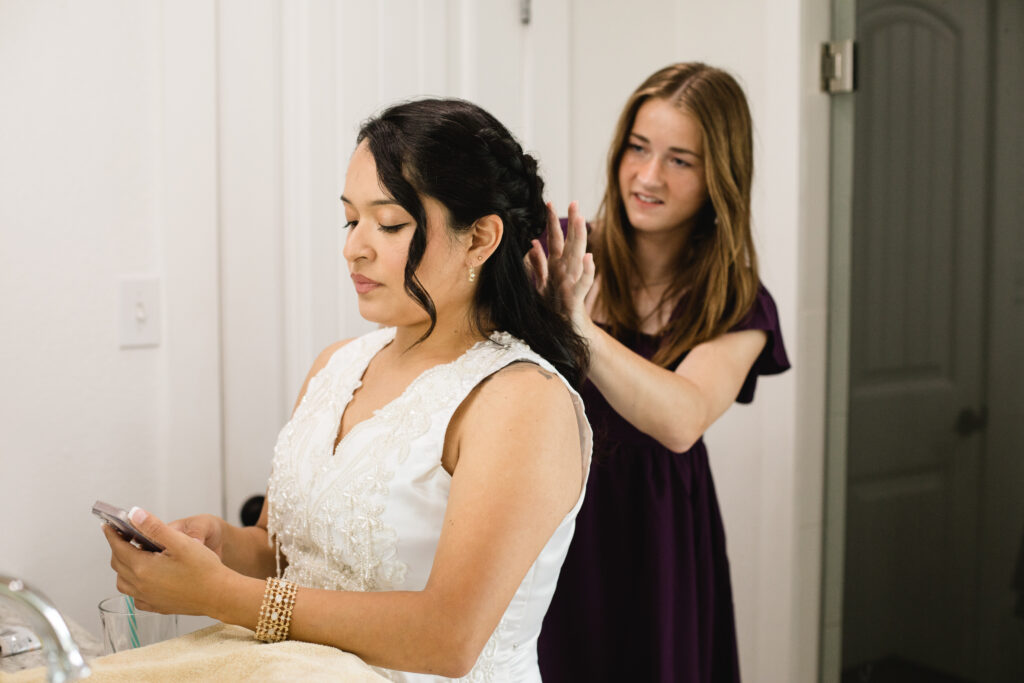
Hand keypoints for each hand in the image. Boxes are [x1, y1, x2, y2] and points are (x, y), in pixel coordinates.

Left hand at [103, 508, 232, 615]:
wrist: (220, 595)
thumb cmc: (204, 569)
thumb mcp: (180, 541)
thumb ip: (155, 527)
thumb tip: (134, 515)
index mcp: (143, 568)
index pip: (118, 547)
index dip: (111, 535)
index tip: (107, 526)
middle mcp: (140, 586)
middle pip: (118, 564)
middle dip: (117, 548)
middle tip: (121, 537)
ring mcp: (148, 599)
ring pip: (123, 582)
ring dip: (123, 567)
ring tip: (132, 556)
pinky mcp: (157, 607)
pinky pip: (135, 596)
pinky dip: (133, 585)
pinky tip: (144, 578)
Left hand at [525, 201, 594, 333]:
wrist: (567, 332)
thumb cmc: (554, 309)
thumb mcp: (541, 285)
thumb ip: (537, 265)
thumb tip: (532, 244)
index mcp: (556, 267)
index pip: (555, 239)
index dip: (551, 222)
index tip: (549, 202)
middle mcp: (566, 272)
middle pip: (569, 243)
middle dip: (572, 223)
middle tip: (574, 202)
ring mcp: (572, 283)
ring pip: (578, 257)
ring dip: (580, 239)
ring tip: (582, 221)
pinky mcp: (576, 298)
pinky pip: (583, 284)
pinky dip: (587, 272)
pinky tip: (590, 258)